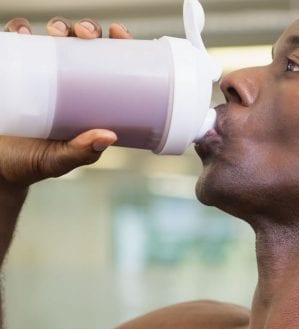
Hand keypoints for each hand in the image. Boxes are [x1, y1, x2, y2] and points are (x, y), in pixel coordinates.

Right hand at [0, 17, 131, 188]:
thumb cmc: (35, 162)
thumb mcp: (61, 159)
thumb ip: (82, 151)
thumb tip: (109, 137)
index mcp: (87, 99)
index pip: (108, 65)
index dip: (117, 44)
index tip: (118, 33)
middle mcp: (65, 81)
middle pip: (82, 44)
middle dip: (87, 30)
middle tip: (85, 35)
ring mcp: (38, 74)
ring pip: (51, 38)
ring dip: (58, 26)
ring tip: (58, 33)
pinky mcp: (12, 72)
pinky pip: (15, 43)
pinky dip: (18, 31)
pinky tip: (23, 32)